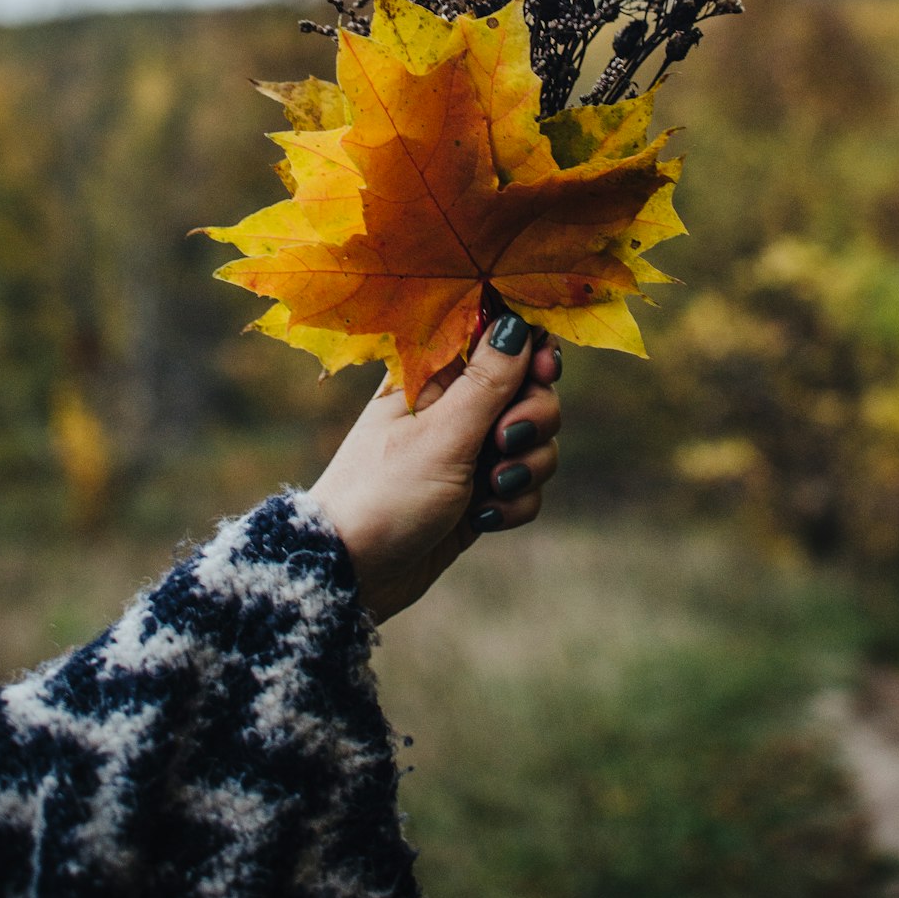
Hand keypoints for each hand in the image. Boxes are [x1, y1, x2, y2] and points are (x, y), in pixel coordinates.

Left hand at [310, 313, 561, 623]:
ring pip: (534, 439)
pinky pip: (524, 484)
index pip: (498, 337)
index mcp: (434, 374)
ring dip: (527, 465)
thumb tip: (517, 323)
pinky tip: (483, 519)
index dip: (530, 349)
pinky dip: (514, 502)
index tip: (544, 370)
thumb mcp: (442, 435)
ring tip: (491, 489)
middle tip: (505, 442)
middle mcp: (454, 405)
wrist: (354, 574)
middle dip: (533, 418)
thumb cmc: (385, 493)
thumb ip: (487, 382)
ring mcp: (469, 449)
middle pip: (529, 388)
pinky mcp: (479, 491)